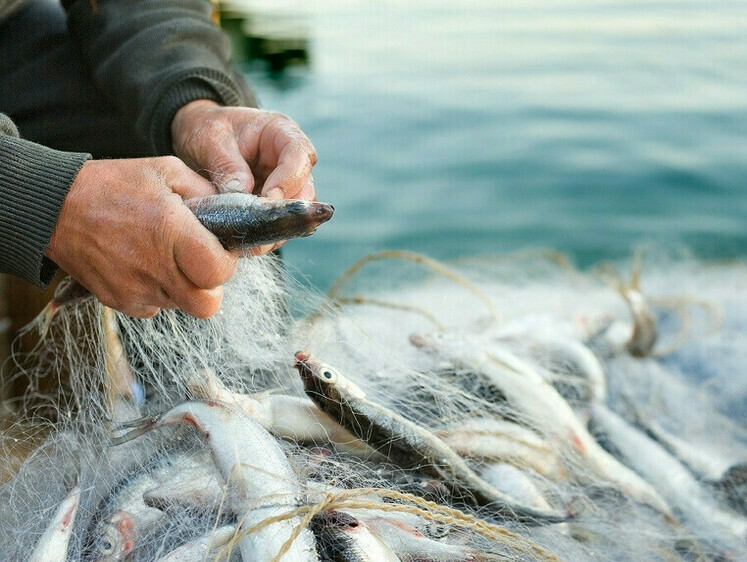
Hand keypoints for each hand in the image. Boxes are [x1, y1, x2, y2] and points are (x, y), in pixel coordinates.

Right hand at [45, 157, 237, 317]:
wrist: (54, 207)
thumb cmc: (112, 184)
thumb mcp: (165, 170)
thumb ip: (206, 192)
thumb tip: (233, 211)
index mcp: (171, 232)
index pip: (219, 273)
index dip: (226, 263)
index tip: (217, 250)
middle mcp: (154, 267)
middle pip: (206, 305)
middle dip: (210, 287)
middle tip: (199, 263)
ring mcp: (134, 289)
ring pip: (181, 307)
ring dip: (183, 288)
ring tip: (166, 257)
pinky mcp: (118, 301)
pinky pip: (154, 307)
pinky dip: (157, 291)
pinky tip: (144, 264)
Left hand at [171, 101, 317, 251]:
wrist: (198, 136)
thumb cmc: (207, 128)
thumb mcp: (211, 139)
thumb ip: (227, 166)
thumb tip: (240, 195)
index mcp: (280, 132)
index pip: (300, 155)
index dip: (289, 180)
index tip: (268, 200)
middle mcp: (290, 159)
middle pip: (306, 189)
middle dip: (287, 211)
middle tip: (262, 229)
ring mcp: (285, 183)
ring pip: (296, 211)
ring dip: (277, 228)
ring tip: (253, 242)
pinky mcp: (274, 203)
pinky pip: (278, 222)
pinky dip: (265, 235)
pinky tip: (248, 243)